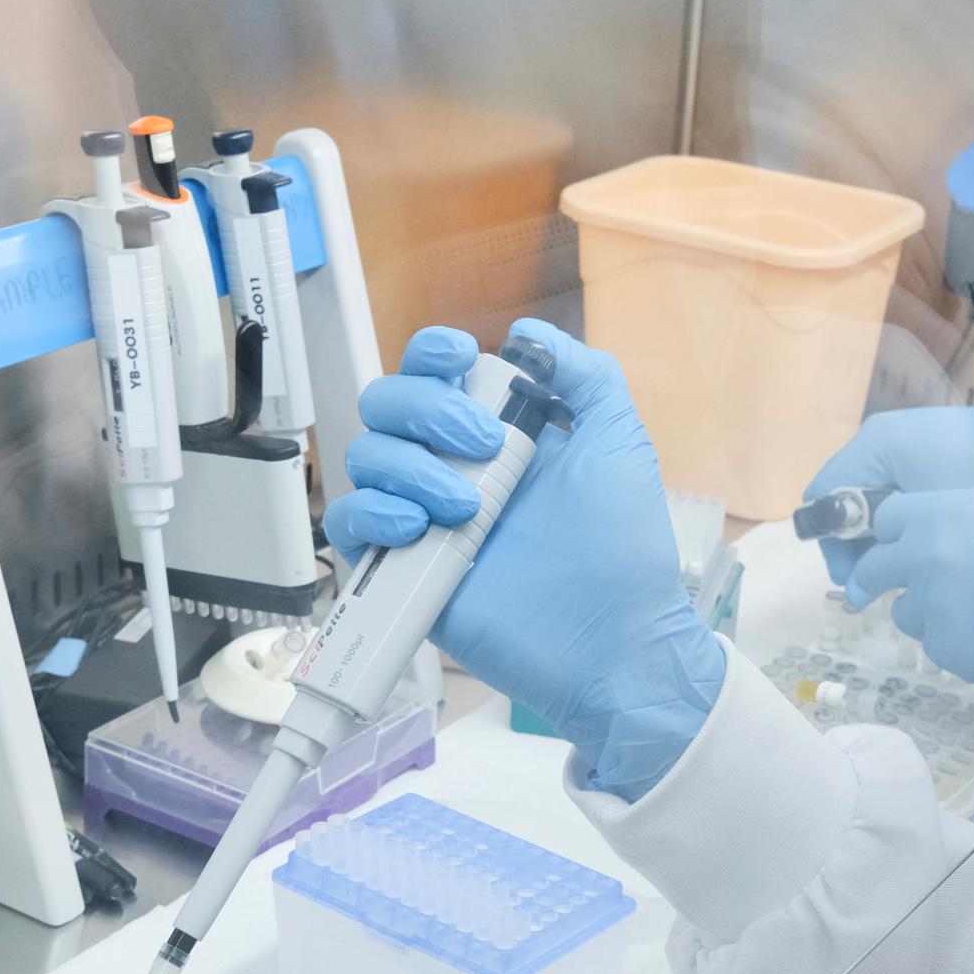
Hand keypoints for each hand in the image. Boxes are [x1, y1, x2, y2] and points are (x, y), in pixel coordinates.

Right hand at [320, 319, 726, 801]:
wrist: (615, 642)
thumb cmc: (624, 548)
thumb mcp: (619, 444)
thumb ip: (586, 376)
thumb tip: (526, 331)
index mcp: (497, 433)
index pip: (436, 372)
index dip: (432, 354)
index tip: (461, 362)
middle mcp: (452, 467)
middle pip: (386, 404)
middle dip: (424, 408)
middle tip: (486, 445)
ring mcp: (424, 518)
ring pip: (366, 457)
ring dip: (408, 466)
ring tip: (467, 506)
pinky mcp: (404, 571)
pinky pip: (349, 525)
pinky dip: (372, 513)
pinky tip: (416, 526)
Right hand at [802, 390, 973, 581]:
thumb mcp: (925, 519)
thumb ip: (882, 547)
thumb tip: (852, 586)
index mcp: (874, 445)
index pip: (824, 495)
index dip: (831, 541)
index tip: (851, 577)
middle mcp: (880, 440)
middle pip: (843, 499)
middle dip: (852, 544)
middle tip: (870, 585)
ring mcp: (902, 445)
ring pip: (867, 500)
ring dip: (875, 537)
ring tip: (896, 572)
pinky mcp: (923, 456)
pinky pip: (892, 493)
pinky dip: (896, 523)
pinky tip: (916, 549)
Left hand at [846, 485, 973, 702]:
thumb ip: (972, 505)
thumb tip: (950, 511)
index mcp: (944, 514)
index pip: (885, 518)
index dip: (896, 529)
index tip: (903, 540)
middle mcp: (927, 558)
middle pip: (874, 568)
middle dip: (885, 573)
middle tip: (897, 582)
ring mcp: (933, 607)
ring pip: (903, 611)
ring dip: (923, 610)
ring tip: (966, 610)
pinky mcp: (946, 649)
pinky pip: (933, 643)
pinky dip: (952, 639)